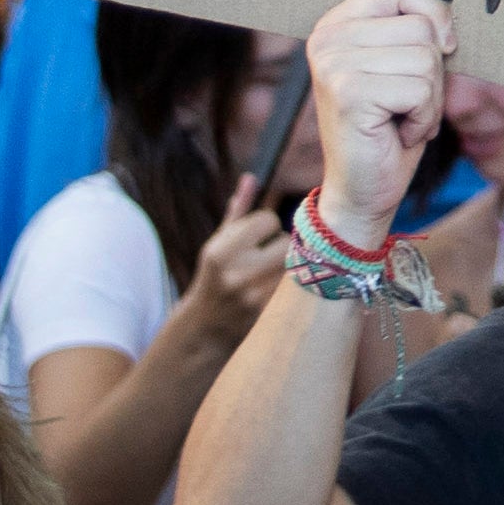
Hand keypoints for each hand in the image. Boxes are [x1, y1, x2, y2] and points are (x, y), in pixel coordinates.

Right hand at [180, 197, 290, 330]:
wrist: (206, 327)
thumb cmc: (216, 276)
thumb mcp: (218, 244)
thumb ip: (238, 211)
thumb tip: (251, 177)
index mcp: (221, 252)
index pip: (268, 220)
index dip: (268, 225)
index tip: (261, 234)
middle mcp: (236, 274)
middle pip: (288, 241)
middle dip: (284, 243)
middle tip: (273, 252)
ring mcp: (253, 296)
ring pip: (297, 263)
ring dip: (293, 262)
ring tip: (277, 269)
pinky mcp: (269, 313)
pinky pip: (298, 285)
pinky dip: (296, 281)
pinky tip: (282, 286)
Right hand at [304, 0, 451, 241]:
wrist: (364, 190)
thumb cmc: (392, 125)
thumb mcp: (406, 66)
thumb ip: (418, 29)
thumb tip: (451, 15)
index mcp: (338, 22)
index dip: (434, 13)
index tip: (437, 49)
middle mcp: (327, 37)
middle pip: (422, 25)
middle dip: (434, 71)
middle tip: (407, 102)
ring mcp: (333, 63)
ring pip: (426, 59)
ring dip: (430, 99)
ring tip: (400, 118)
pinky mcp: (348, 92)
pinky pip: (421, 89)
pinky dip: (423, 117)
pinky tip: (397, 133)